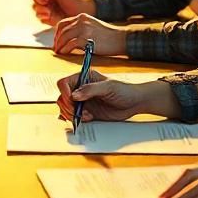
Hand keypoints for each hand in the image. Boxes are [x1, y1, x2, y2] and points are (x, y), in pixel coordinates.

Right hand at [31, 0, 93, 25]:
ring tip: (49, 12)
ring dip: (40, 9)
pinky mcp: (46, 18)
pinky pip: (40, 17)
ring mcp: (44, 8)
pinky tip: (50, 17)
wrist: (79, 14)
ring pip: (35, 8)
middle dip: (39, 0)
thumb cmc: (72, 1)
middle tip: (45, 2)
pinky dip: (43, 17)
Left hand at [53, 14, 126, 55]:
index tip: (57, 41)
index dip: (57, 33)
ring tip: (59, 52)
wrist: (121, 39)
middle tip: (56, 49)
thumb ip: (81, 29)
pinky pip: (70, 44)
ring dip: (59, 46)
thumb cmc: (109, 36)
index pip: (63, 23)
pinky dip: (65, 50)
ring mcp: (83, 29)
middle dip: (57, 41)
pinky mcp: (86, 39)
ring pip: (64, 37)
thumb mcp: (93, 27)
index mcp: (82, 17)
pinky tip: (64, 53)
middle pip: (62, 30)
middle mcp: (81, 21)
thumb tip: (69, 38)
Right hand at [56, 73, 178, 122]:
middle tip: (79, 112)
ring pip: (66, 108)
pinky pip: (73, 117)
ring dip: (72, 114)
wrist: (135, 103)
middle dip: (68, 106)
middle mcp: (81, 89)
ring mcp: (83, 101)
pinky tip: (86, 119)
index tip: (72, 100)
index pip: (64, 83)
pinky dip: (76, 120)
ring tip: (86, 116)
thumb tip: (74, 95)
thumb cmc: (125, 90)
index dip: (65, 92)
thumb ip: (90, 89)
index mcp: (84, 78)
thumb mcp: (108, 87)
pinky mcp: (87, 112)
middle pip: (62, 97)